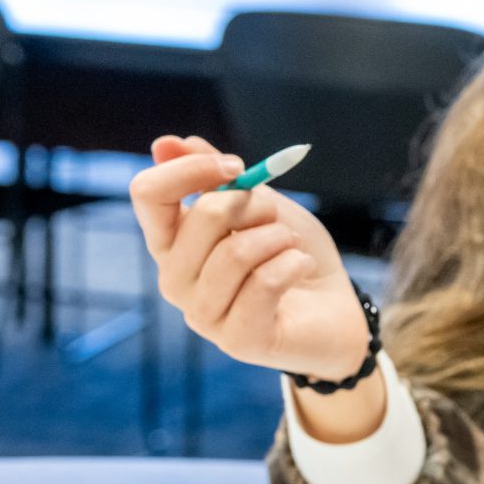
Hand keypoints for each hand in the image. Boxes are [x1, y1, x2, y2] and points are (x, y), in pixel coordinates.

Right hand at [128, 135, 363, 380]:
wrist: (336, 309)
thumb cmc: (291, 254)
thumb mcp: (259, 204)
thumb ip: (215, 178)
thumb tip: (165, 143)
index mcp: (172, 242)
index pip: (147, 194)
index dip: (190, 170)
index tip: (237, 166)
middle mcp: (175, 279)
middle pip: (201, 218)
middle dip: (254, 203)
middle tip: (276, 217)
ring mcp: (202, 314)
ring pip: (235, 253)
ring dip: (278, 238)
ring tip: (291, 246)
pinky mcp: (237, 340)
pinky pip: (264, 283)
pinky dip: (293, 264)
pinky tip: (300, 268)